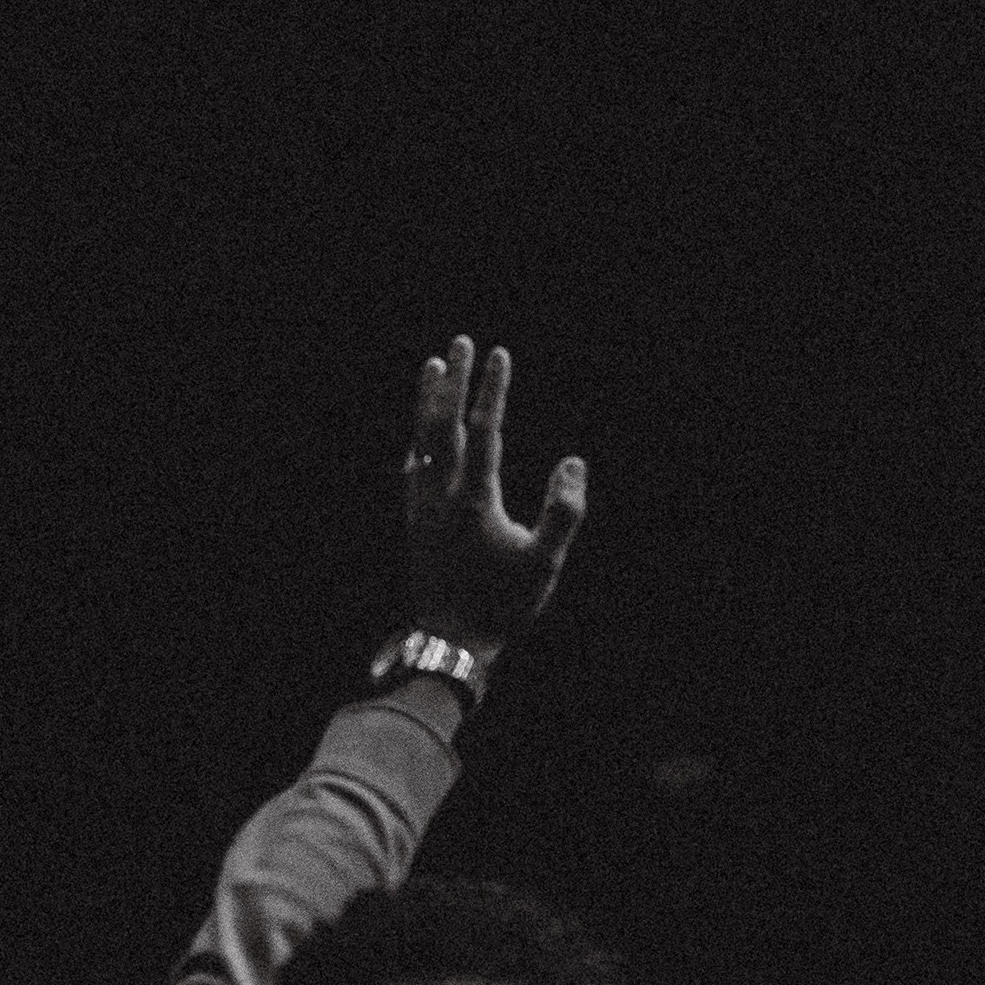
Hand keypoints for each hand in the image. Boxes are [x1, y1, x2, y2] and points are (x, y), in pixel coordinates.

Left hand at [402, 334, 586, 664]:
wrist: (451, 641)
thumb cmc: (502, 607)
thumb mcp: (543, 565)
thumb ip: (563, 513)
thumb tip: (573, 463)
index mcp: (475, 500)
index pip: (485, 430)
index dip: (492, 390)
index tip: (499, 354)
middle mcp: (442, 495)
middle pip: (445, 423)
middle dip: (454, 380)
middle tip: (462, 343)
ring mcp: (422, 506)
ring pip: (421, 440)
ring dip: (428, 401)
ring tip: (433, 366)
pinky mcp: (413, 521)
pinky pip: (411, 467)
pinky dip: (417, 439)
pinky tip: (419, 431)